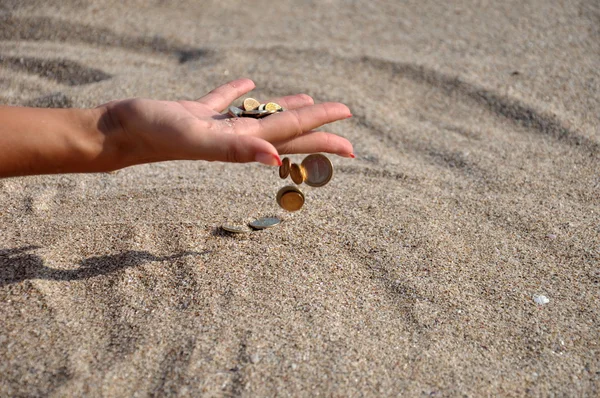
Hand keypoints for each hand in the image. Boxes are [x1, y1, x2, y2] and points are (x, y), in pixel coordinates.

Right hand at [104, 78, 353, 166]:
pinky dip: (242, 92)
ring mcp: (218, 125)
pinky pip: (227, 101)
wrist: (121, 132)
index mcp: (243, 141)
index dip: (323, 127)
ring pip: (261, 115)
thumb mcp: (198, 139)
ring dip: (287, 110)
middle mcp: (236, 136)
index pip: (293, 131)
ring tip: (310, 102)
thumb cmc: (156, 135)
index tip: (350, 125)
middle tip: (345, 124)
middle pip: (287, 128)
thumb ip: (237, 149)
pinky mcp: (199, 113)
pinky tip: (250, 84)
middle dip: (318, 127)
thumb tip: (275, 159)